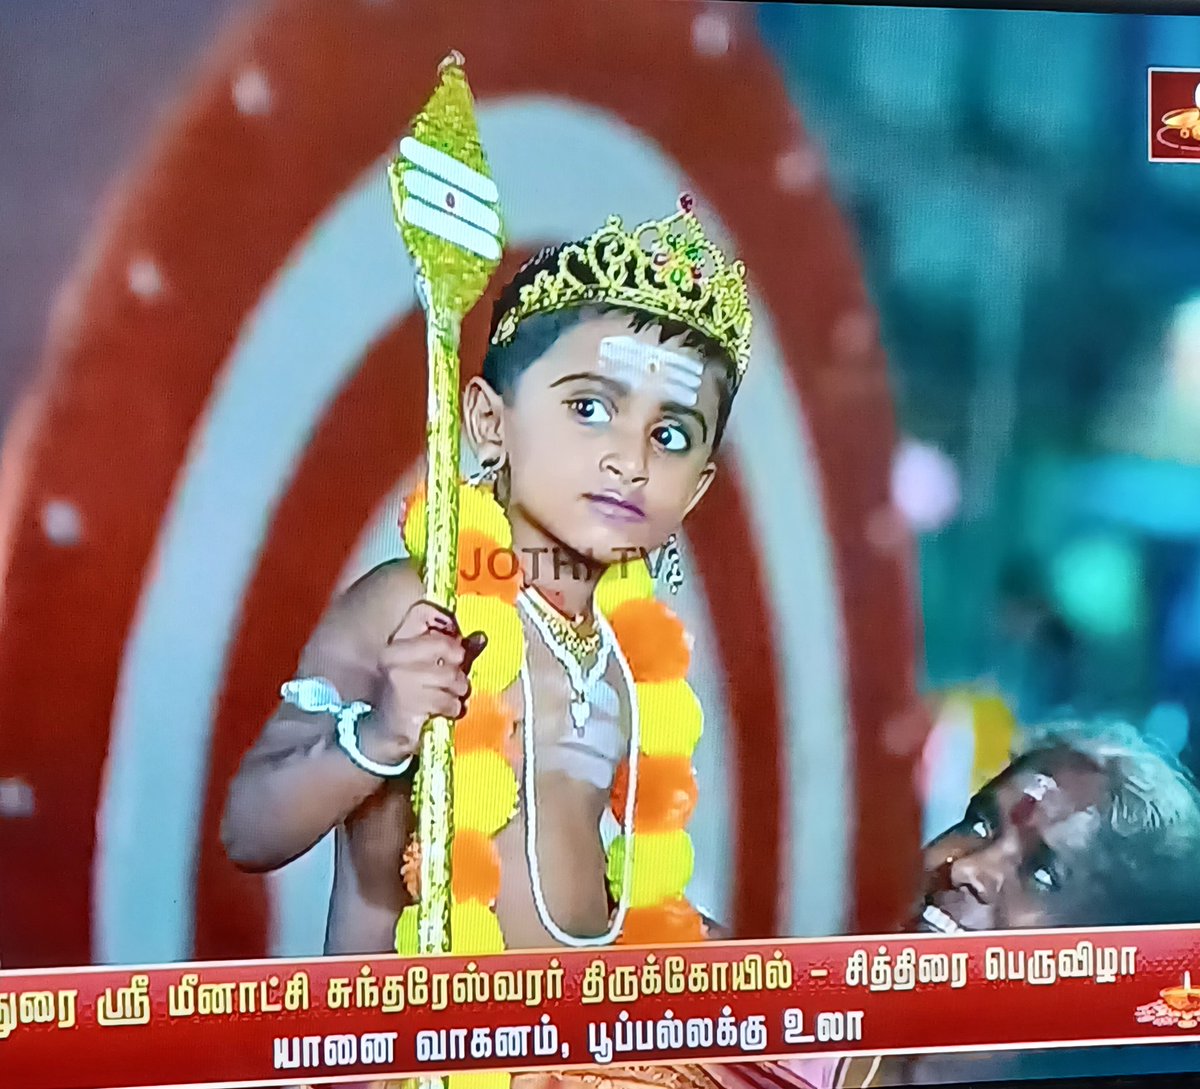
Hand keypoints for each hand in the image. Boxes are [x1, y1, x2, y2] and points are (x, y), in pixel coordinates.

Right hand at [356, 601, 486, 766]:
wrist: (385, 733)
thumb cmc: (412, 696)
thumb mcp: (428, 668)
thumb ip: (452, 650)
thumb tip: (481, 637)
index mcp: (396, 643)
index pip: (423, 614)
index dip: (449, 631)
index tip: (456, 652)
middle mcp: (393, 656)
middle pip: (447, 646)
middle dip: (458, 667)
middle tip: (454, 682)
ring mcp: (399, 679)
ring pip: (451, 675)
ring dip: (457, 690)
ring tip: (449, 697)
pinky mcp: (408, 703)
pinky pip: (447, 700)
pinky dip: (452, 708)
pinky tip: (443, 711)